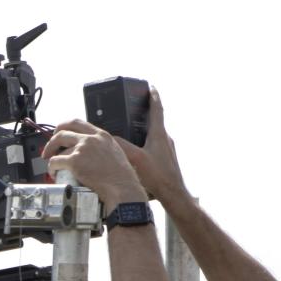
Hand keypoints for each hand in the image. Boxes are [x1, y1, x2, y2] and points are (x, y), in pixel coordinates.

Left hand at [41, 119, 147, 213]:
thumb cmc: (121, 176)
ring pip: (57, 148)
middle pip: (63, 132)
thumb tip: (87, 151)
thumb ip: (100, 147)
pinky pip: (55, 161)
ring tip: (53, 166)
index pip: (77, 123)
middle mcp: (91, 139)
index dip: (63, 127)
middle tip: (48, 150)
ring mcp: (82, 149)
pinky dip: (51, 168)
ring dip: (51, 157)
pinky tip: (53, 173)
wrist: (122, 187)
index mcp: (101, 135)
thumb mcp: (114, 152)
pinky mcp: (75, 161)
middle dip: (52, 140)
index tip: (58, 133)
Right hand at [117, 87, 186, 202]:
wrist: (173, 194)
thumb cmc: (158, 177)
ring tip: (130, 130)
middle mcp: (165, 138)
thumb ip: (120, 146)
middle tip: (134, 108)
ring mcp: (166, 149)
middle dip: (144, 113)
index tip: (150, 87)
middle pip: (154, 120)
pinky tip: (135, 153)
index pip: (157, 109)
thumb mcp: (135, 158)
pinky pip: (153, 146)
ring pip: (153, 134)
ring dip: (143, 130)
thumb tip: (106, 137)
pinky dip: (144, 144)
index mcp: (159, 134)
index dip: (153, 96)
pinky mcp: (165, 159)